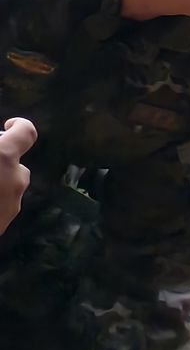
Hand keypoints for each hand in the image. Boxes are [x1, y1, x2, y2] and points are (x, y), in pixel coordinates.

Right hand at [0, 117, 32, 235]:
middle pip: (17, 164)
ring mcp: (12, 205)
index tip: (8, 125)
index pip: (27, 133)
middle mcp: (14, 181)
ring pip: (9, 186)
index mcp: (3, 158)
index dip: (20, 126)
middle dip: (1, 160)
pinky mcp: (4, 223)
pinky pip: (2, 205)